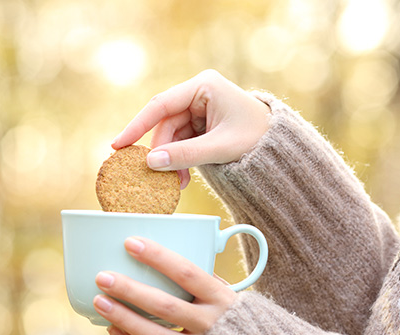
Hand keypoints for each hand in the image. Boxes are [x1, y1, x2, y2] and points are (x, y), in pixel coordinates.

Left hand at [93, 236, 236, 334]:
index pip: (186, 271)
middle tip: (103, 276)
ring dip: (124, 317)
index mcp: (222, 298)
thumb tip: (172, 257)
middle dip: (130, 289)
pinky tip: (112, 328)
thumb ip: (206, 282)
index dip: (157, 257)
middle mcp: (211, 323)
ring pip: (155, 334)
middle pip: (164, 305)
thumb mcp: (232, 298)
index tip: (130, 243)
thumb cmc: (242, 324)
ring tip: (99, 301)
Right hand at [112, 69, 269, 188]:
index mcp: (204, 86)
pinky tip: (182, 178)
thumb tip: (150, 162)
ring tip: (175, 183)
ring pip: (171, 136)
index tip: (118, 145)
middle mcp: (198, 93)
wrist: (281, 149)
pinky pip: (181, 142)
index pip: (161, 105)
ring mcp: (199, 108)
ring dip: (170, 160)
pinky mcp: (202, 124)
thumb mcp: (220, 149)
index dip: (137, 126)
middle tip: (154, 176)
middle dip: (160, 152)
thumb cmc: (258, 141)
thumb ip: (184, 155)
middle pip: (165, 123)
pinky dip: (179, 160)